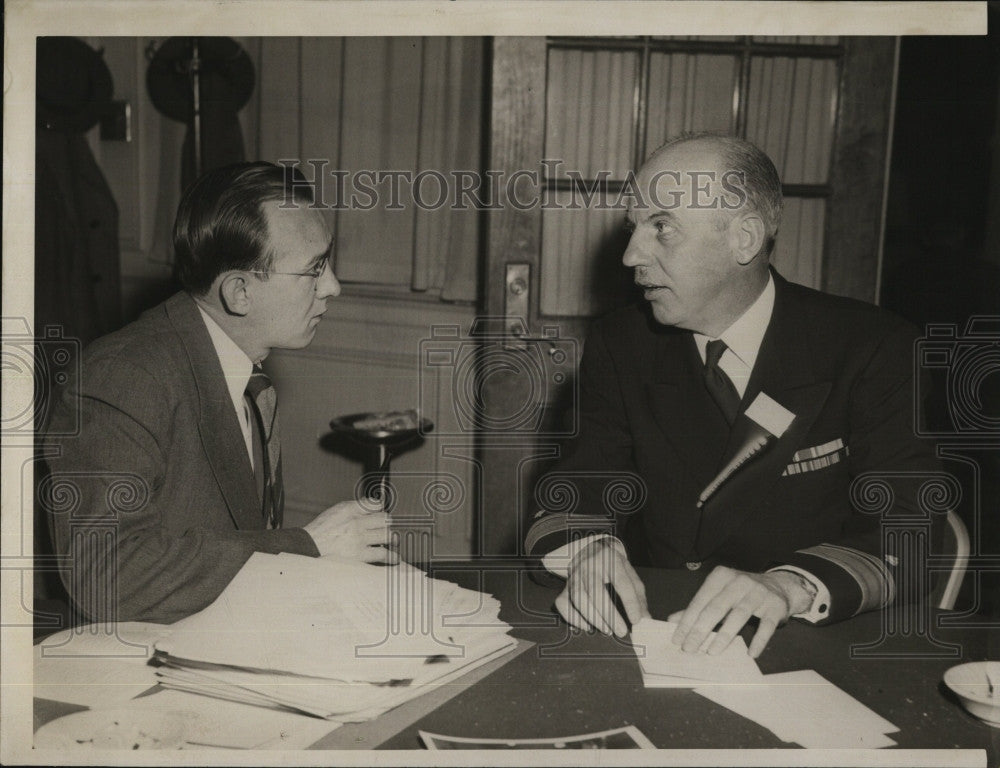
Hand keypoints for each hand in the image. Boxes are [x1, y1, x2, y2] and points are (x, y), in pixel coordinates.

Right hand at [303, 499, 397, 563]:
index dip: (383, 509)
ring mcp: (359, 539)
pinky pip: (383, 554)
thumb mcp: (336, 511)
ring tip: (395, 542)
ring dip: (394, 539)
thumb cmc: (322, 531)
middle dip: (390, 524)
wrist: (308, 549)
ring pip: (387, 535)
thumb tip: (375, 504)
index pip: (376, 504)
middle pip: (385, 519)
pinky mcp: (359, 555)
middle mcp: (356, 522)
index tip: (386, 514)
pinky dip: (391, 556)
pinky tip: (394, 558)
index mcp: (350, 509)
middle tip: (391, 529)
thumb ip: (355, 507)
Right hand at [554, 538, 648, 636]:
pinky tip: (587, 626)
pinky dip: (573, 617)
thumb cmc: (613, 566)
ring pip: (579, 599)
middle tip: (621, 631)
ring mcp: (575, 575)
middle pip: (596, 592)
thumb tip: (645, 620)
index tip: (636, 620)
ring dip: (593, 618)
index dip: (630, 603)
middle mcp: (590, 566)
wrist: (591, 550)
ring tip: (607, 630)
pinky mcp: (565, 585)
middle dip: (609, 615)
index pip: (622, 583)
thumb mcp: (629, 574)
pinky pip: (563, 603)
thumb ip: (638, 596)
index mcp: (611, 560)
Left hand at [667, 566, 811, 657]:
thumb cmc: (740, 593)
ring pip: (739, 616)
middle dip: (700, 630)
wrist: (777, 586)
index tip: (677, 640)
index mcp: (721, 577)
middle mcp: (739, 582)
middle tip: (689, 649)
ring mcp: (759, 593)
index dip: (687, 621)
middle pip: (716, 608)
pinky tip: (750, 653)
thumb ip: (698, 607)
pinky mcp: (775, 606)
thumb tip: (672, 621)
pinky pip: (766, 626)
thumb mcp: (718, 594)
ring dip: (724, 636)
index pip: (700, 601)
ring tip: (712, 652)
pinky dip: (758, 641)